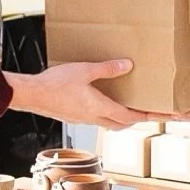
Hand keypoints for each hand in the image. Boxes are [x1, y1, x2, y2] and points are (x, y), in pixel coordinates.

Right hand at [5, 60, 145, 129]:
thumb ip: (107, 69)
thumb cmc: (55, 84)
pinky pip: (96, 119)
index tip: (158, 115)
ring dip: (120, 117)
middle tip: (146, 112)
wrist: (31, 95)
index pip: (128, 116)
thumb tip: (127, 66)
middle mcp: (93, 117)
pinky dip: (106, 114)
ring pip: (108, 122)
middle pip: (120, 123)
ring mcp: (82, 119)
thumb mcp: (84, 71)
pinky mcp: (74, 117)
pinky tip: (102, 103)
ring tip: (127, 107)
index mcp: (98, 108)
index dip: (144, 116)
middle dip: (135, 119)